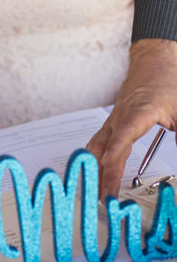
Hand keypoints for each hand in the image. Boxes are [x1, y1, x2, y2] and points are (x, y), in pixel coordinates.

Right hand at [87, 39, 176, 196]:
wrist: (154, 63)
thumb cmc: (167, 82)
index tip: (107, 166)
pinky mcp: (113, 123)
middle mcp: (121, 117)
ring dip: (96, 170)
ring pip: (99, 147)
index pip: (125, 133)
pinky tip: (95, 173)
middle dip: (105, 174)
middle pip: (108, 147)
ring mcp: (114, 120)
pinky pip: (99, 143)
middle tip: (105, 198)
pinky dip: (95, 159)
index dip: (116, 149)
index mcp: (139, 111)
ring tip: (96, 193)